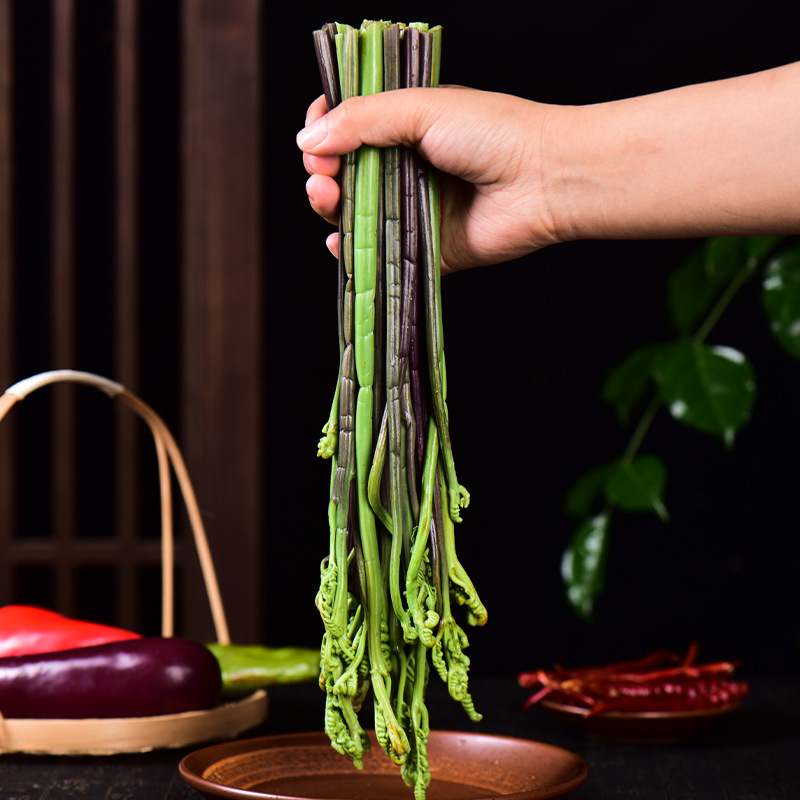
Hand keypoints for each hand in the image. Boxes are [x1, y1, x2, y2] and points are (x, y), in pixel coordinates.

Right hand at [297, 86, 563, 273]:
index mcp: (405, 128)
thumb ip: (362, 119)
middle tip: (323, 175)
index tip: (315, 138)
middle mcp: (406, 169)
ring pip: (355, 214)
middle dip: (321, 173)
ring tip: (327, 196)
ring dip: (329, 207)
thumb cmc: (493, 134)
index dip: (324, 132)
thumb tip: (306, 138)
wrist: (544, 180)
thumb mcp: (422, 109)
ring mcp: (413, 209)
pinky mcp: (423, 248)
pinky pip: (378, 253)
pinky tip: (338, 241)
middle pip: (343, 174)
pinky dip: (351, 251)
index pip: (347, 128)